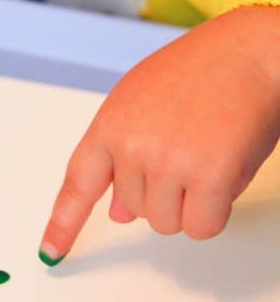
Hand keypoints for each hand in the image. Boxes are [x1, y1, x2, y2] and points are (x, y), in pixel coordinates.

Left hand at [39, 6, 279, 265]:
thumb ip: (124, 156)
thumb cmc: (201, 70)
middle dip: (161, 191)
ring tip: (205, 153)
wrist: (249, 50)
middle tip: (185, 148)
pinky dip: (215, 211)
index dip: (64, 222)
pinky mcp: (208, 175)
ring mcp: (168, 160)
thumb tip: (118, 212)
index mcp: (110, 123)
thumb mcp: (145, 104)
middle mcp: (132, 144)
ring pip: (167, 223)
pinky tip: (223, 171)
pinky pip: (202, 226)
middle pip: (134, 210)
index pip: (78, 182)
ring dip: (189, 202)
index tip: (51, 251)